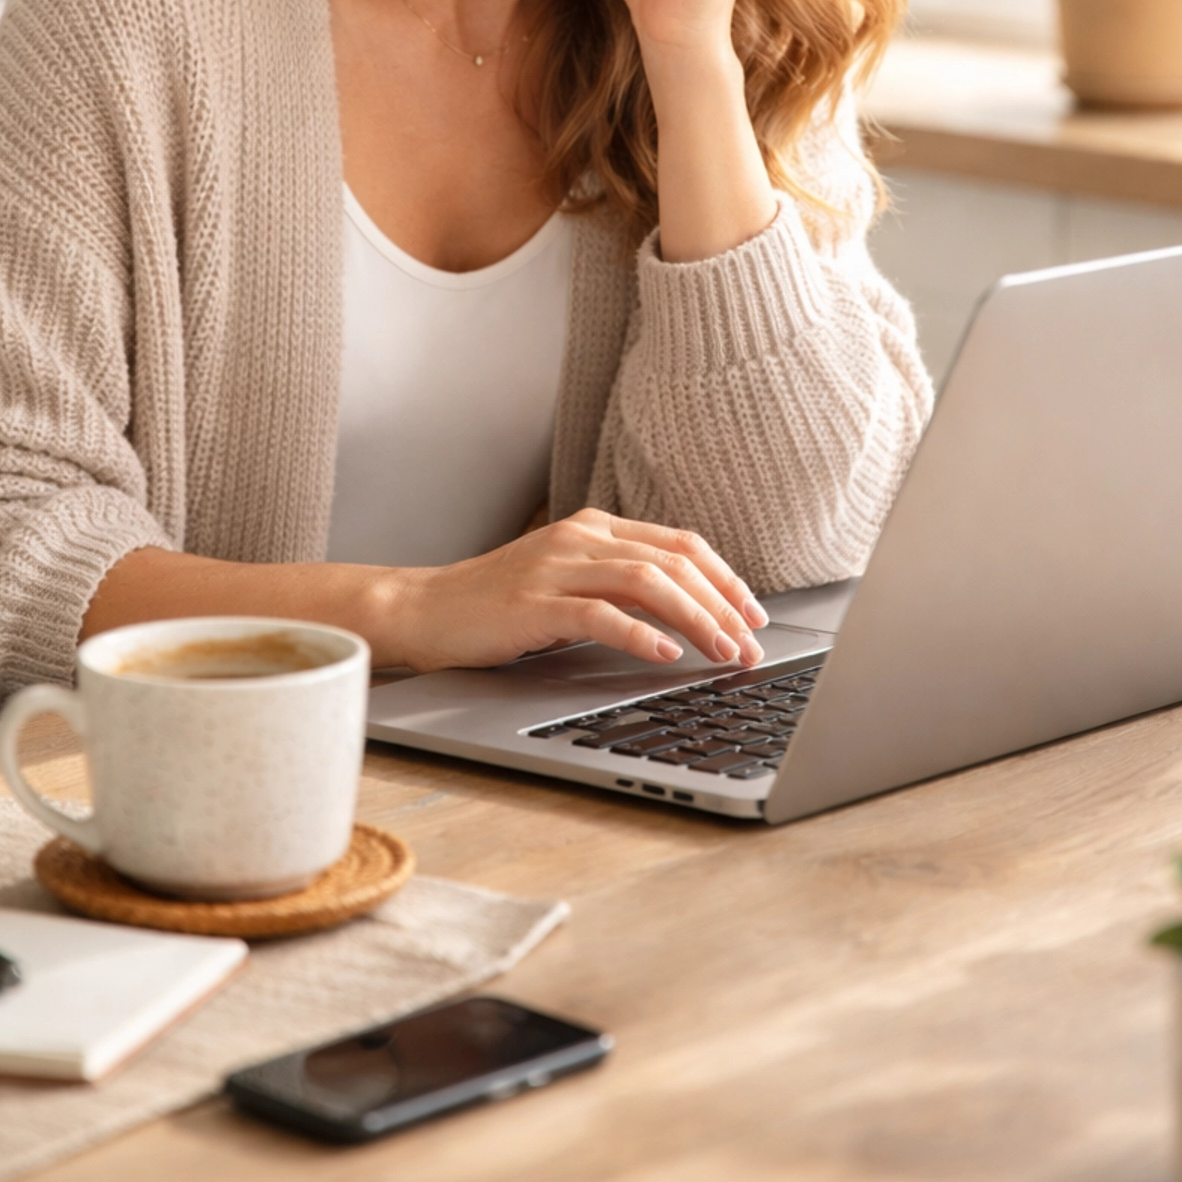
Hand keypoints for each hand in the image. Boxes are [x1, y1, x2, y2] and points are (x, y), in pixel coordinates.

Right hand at [384, 508, 768, 672]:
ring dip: (696, 619)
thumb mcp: (569, 581)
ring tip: (722, 652)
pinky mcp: (534, 603)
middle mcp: (581, 538)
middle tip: (751, 646)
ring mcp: (557, 567)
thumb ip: (619, 585)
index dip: (726, 578)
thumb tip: (689, 614)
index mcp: (595, 527)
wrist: (426, 609)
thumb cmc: (499, 603)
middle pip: (673, 563)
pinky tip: (665, 654)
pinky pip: (599, 614)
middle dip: (723, 606)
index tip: (755, 614)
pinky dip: (640, 634)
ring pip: (647, 583)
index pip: (680, 544)